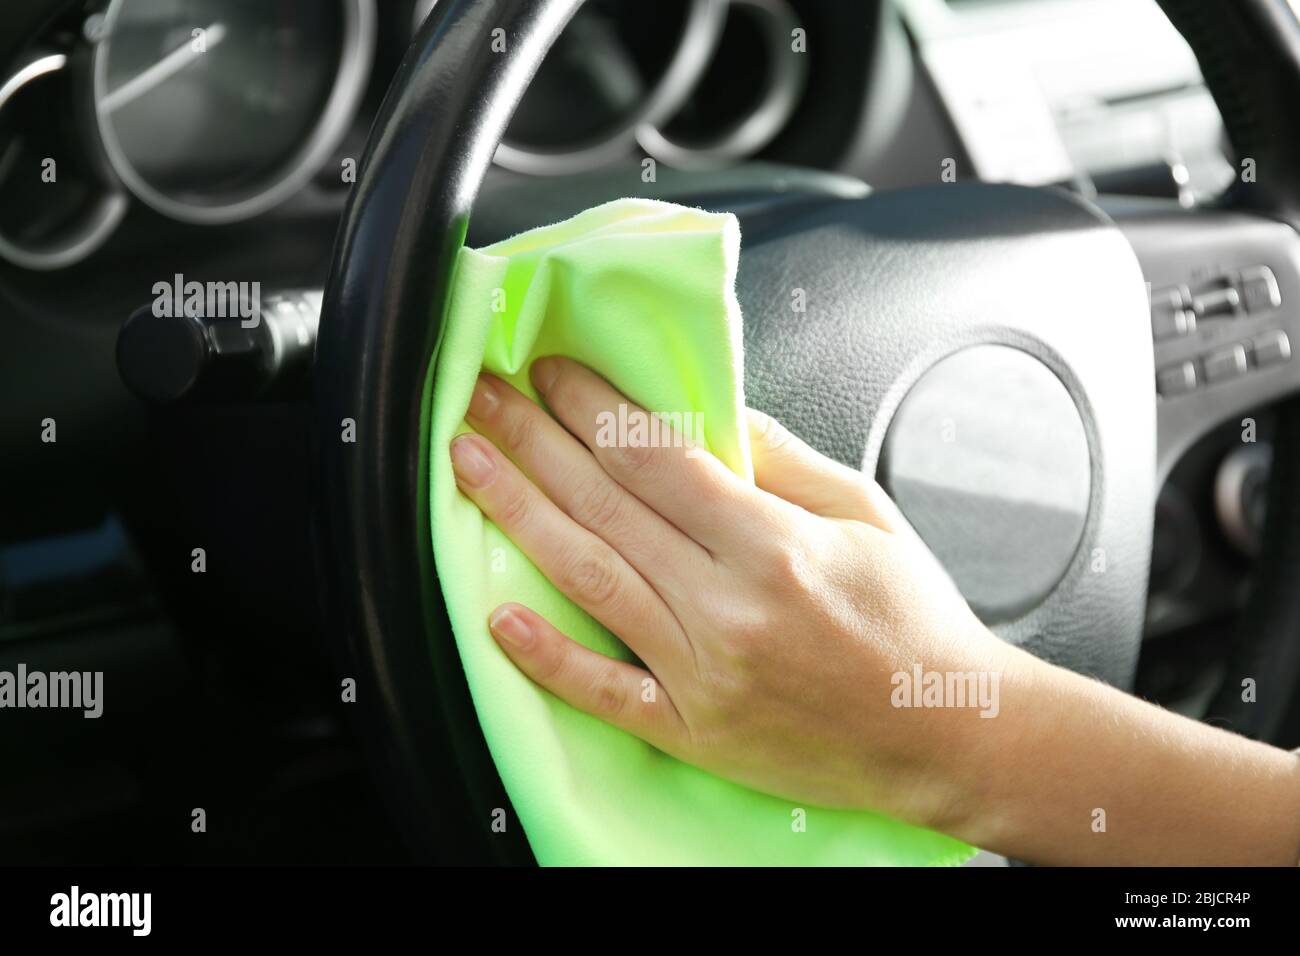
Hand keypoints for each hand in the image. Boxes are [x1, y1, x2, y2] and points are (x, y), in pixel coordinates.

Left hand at [449, 356, 1006, 829]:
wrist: (944, 734)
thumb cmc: (911, 621)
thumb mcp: (865, 512)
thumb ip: (783, 457)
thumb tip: (710, 410)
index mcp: (774, 545)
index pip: (656, 457)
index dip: (592, 407)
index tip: (551, 372)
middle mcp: (729, 607)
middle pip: (606, 505)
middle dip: (535, 440)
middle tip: (484, 397)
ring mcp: (702, 673)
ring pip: (590, 578)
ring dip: (520, 513)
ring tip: (470, 463)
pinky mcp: (692, 730)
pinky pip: (604, 691)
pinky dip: (548, 656)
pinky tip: (497, 617)